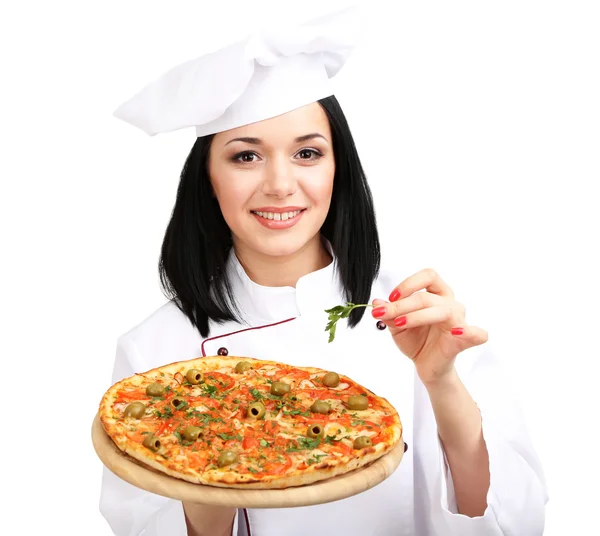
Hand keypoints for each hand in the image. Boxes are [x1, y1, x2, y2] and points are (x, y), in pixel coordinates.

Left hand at [372, 268, 487, 384]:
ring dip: (417, 316)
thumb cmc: (416, 340)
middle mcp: (450, 304)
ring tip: (400, 324)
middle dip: (402, 305)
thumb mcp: (396, 326)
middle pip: (428, 296)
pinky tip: (457, 332)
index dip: (408, 283)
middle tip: (385, 314)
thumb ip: (388, 313)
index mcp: (437, 294)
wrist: (425, 365)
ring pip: (443, 310)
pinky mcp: (464, 341)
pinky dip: (470, 332)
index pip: (428, 276)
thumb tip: (377, 302)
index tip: (391, 297)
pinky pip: (478, 334)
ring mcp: (459, 321)